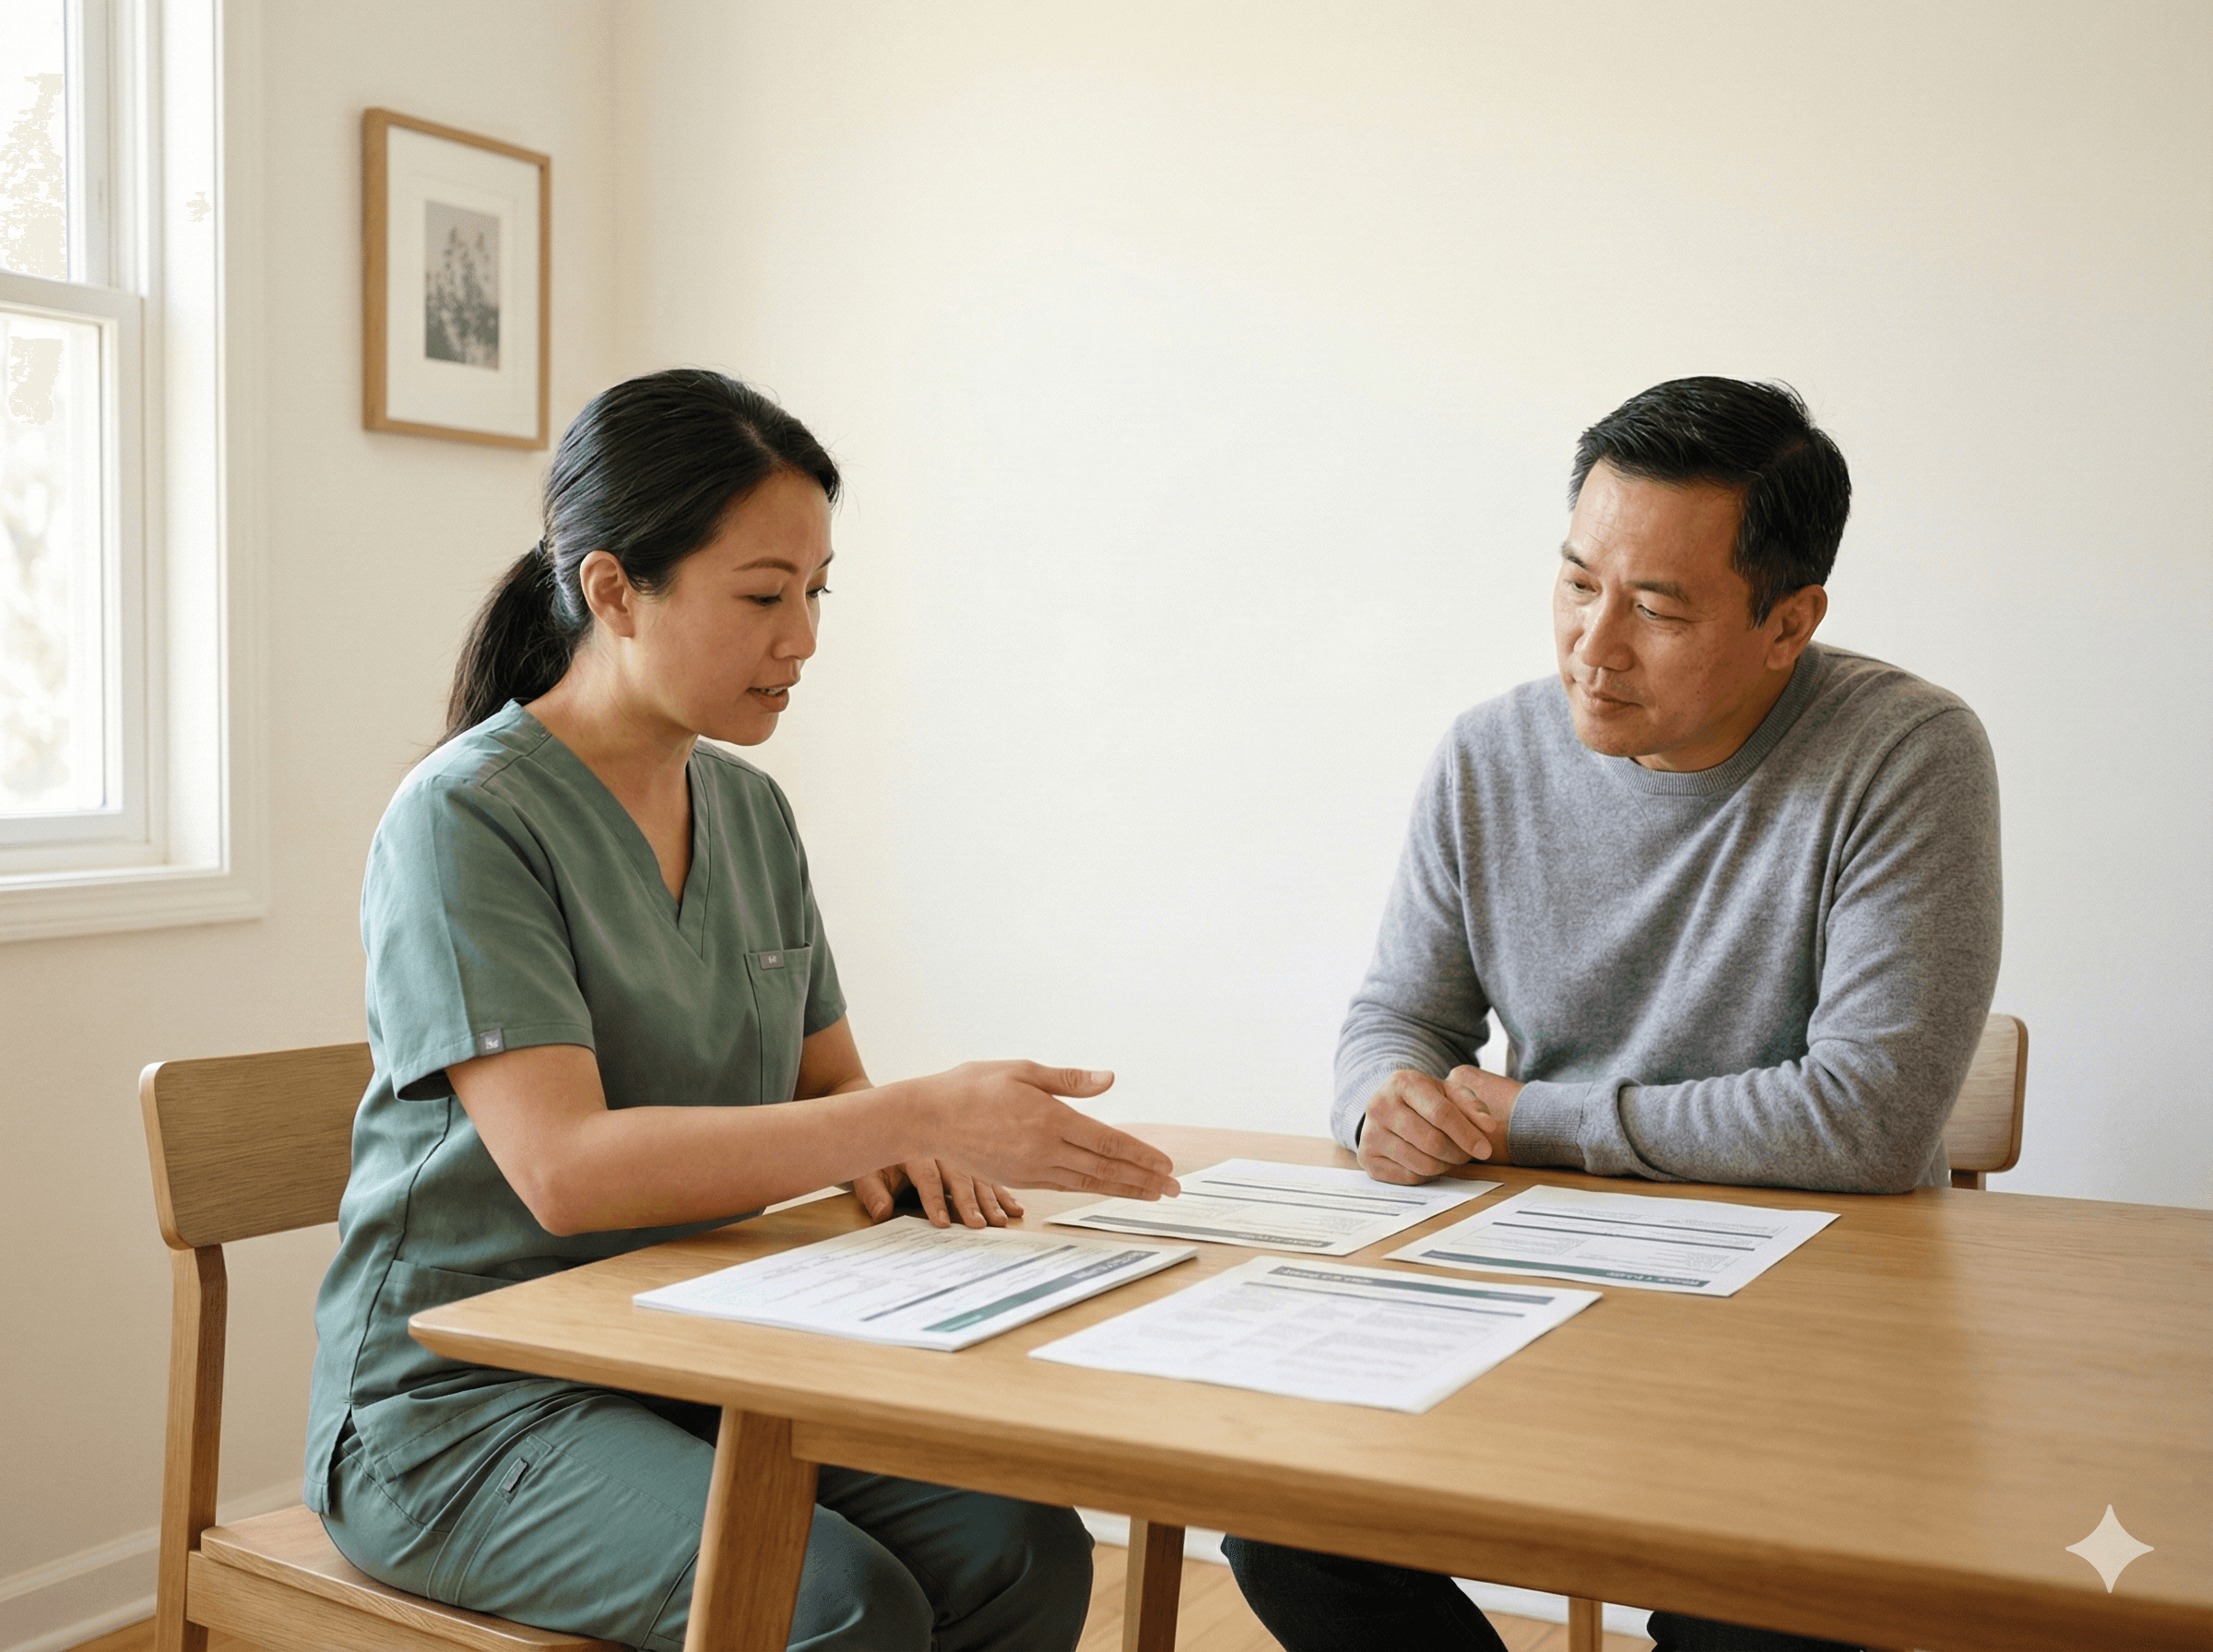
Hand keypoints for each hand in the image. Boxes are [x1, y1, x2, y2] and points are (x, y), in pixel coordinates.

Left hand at [854, 1159, 1023, 1228]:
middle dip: (970, 1202)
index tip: (941, 1223)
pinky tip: (1015, 1207)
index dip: (934, 1201)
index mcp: (916, 1150)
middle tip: (980, 1225)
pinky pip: (991, 1175)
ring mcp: (962, 1151)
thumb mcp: (867, 1171)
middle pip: (959, 1177)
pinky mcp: (973, 1158)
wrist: (887, 1123)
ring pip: (980, 1176)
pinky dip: (1004, 1192)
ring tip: (1003, 1219)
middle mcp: (944, 1147)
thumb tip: (881, 1212)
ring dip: (993, 1200)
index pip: (927, 1177)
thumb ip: (872, 1192)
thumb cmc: (879, 1155)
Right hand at [916, 1063, 1180, 1199]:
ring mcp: (1031, 1169)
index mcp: (1049, 1119)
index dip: (1141, 1156)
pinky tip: (1108, 1188)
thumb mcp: (1022, 1070)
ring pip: (1087, 1183)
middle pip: (1104, 1170)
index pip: (1107, 1142)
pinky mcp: (1019, 1179)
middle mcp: (1044, 1150)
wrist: (929, 1118)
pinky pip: (1064, 1185)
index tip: (1166, 1165)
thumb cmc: (974, 1085)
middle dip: (1143, 1180)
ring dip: (1123, 1189)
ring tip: (1151, 1194)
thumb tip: (1110, 1079)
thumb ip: (1068, 1080)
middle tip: (1175, 1190)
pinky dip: (1092, 1188)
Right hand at [1358, 1065, 1520, 1183]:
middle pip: (1431, 1142)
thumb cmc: (1423, 1100)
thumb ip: (1472, 1106)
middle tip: (1467, 1154)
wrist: (1385, 1107)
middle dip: (1458, 1153)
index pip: (1441, 1113)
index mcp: (1402, 1083)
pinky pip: (1409, 1177)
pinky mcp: (1367, 1158)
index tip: (1485, 1149)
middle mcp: (1380, 1106)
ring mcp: (1370, 1133)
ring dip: (1445, 1166)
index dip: (1467, 1134)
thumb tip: (1488, 1127)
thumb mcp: (1448, 1093)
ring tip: (1449, 1156)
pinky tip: (1429, 1161)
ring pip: (1421, 1163)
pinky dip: (1427, 1175)